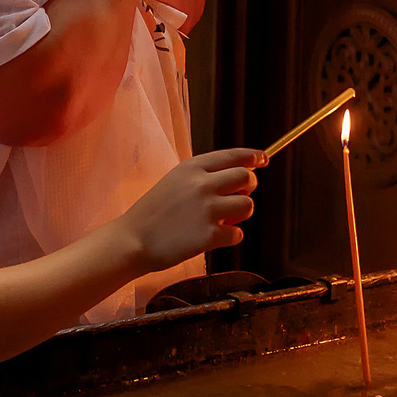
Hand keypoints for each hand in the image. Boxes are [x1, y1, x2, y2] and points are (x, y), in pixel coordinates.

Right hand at [116, 149, 260, 266]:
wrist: (133, 240)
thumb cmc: (153, 213)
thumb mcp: (175, 181)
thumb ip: (203, 176)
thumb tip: (240, 175)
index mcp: (192, 167)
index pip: (233, 156)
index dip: (253, 156)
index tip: (263, 159)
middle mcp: (202, 184)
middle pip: (246, 178)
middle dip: (248, 188)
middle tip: (238, 197)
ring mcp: (207, 210)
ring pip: (248, 205)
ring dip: (241, 214)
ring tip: (223, 219)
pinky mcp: (210, 235)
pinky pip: (237, 234)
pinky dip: (230, 236)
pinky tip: (213, 237)